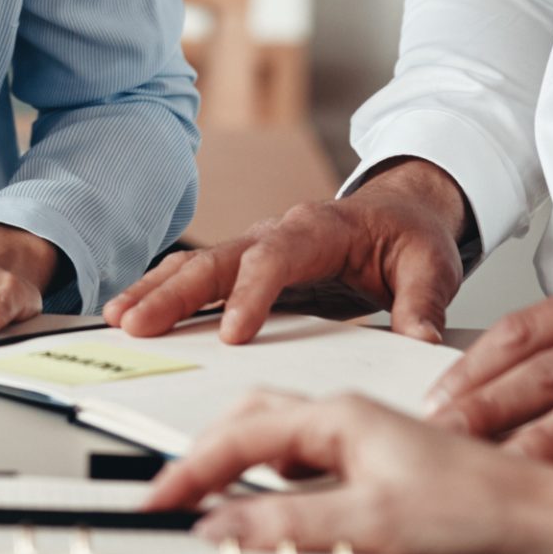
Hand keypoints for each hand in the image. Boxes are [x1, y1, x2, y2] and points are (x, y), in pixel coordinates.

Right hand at [103, 162, 468, 345]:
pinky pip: (201, 277)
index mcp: (319, 227)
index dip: (251, 293)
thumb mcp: (431, 266)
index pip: (276, 257)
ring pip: (198, 265)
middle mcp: (278, 231)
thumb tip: (421, 341)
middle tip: (138, 323)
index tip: (232, 333)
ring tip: (120, 318)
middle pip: (219, 259)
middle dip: (175, 292)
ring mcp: (258, 247)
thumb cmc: (411, 237)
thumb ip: (422, 303)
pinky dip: (166, 292)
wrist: (402, 212)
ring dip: (158, 290)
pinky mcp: (249, 267)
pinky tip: (137, 312)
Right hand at [142, 389, 552, 553]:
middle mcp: (344, 417)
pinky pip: (301, 461)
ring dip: (233, 458)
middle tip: (172, 491)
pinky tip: (271, 501)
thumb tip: (224, 528)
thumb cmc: (478, 506)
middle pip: (249, 419)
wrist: (543, 520)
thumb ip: (295, 525)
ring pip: (275, 437)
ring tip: (204, 491)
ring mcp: (361, 440)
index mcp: (337, 414)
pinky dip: (268, 477)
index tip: (160, 498)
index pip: (241, 435)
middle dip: (202, 449)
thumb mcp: (377, 522)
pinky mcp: (376, 467)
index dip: (193, 469)